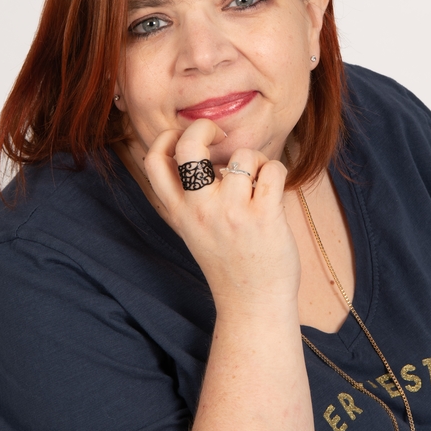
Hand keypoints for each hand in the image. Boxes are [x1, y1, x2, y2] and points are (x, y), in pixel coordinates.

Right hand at [143, 119, 300, 311]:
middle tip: (220, 136)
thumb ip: (188, 195)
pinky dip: (276, 172)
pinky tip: (273, 192)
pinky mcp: (264, 217)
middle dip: (205, 127)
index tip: (185, 138)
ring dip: (256, 161)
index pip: (153, 160)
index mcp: (179, 212)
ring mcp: (232, 213)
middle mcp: (200, 210)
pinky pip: (273, 169)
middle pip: (190, 146)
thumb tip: (197, 147)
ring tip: (258, 182)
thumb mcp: (193, 230)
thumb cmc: (228, 261)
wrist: (253, 303)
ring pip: (244, 155)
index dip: (166, 137)